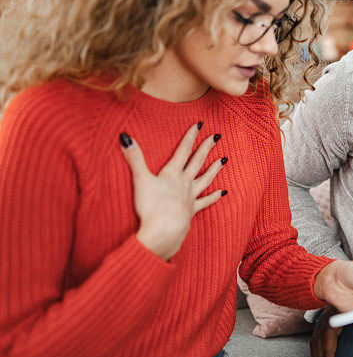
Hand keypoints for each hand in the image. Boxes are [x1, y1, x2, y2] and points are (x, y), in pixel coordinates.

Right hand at [121, 123, 227, 259]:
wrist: (163, 231)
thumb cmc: (151, 206)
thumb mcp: (140, 180)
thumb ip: (134, 158)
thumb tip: (125, 136)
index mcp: (172, 174)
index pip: (183, 151)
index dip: (190, 137)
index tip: (200, 125)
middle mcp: (184, 183)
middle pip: (197, 162)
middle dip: (206, 148)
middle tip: (217, 136)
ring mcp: (190, 197)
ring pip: (205, 179)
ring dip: (214, 169)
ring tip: (224, 160)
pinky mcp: (191, 211)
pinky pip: (206, 202)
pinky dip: (214, 196)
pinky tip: (223, 192)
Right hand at [310, 306, 352, 356]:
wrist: (341, 292)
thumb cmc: (350, 304)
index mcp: (333, 317)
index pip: (328, 337)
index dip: (328, 353)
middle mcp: (324, 321)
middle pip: (318, 342)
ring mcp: (320, 324)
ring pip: (314, 343)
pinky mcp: (319, 326)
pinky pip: (314, 341)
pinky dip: (315, 353)